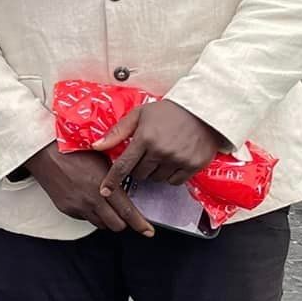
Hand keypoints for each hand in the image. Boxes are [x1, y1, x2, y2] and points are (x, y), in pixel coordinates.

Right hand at [27, 143, 153, 235]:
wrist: (44, 153)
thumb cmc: (73, 150)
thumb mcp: (102, 158)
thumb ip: (115, 175)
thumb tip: (129, 183)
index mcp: (102, 185)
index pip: (127, 212)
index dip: (140, 224)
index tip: (148, 231)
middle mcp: (91, 200)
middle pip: (116, 225)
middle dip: (124, 222)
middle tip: (127, 215)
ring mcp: (77, 207)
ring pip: (100, 224)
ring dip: (107, 218)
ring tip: (106, 206)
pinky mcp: (66, 209)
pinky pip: (85, 218)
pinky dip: (91, 213)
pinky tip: (89, 200)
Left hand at [97, 98, 222, 191]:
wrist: (204, 109)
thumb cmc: (169, 111)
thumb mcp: (140, 114)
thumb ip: (118, 131)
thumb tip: (97, 146)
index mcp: (145, 138)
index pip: (123, 165)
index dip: (112, 180)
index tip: (104, 191)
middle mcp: (161, 151)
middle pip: (139, 174)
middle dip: (138, 168)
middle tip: (146, 154)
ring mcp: (179, 159)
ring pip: (156, 179)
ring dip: (155, 171)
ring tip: (162, 154)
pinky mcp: (194, 165)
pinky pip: (174, 181)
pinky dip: (171, 175)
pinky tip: (174, 160)